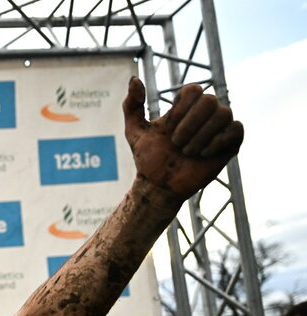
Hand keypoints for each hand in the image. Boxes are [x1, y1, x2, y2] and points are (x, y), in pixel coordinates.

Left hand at [123, 78, 243, 200]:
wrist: (159, 185)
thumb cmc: (148, 158)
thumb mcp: (134, 131)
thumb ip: (131, 105)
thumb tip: (134, 79)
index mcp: (185, 108)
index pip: (193, 90)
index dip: (181, 109)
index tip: (168, 128)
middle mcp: (205, 114)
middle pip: (209, 100)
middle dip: (190, 124)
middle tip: (177, 144)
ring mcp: (219, 127)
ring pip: (224, 114)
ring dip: (201, 136)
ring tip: (188, 152)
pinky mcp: (231, 143)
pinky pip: (236, 129)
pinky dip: (218, 141)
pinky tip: (203, 154)